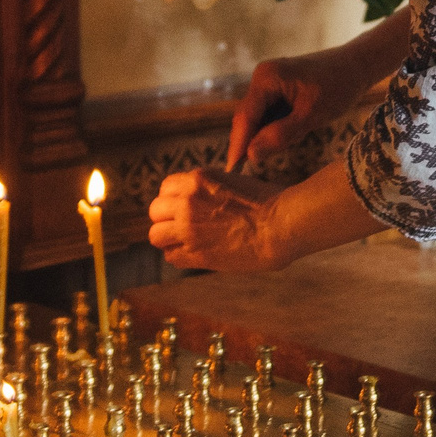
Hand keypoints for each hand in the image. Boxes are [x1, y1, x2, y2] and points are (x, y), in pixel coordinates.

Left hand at [147, 168, 287, 271]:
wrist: (280, 225)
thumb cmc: (266, 201)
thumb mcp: (232, 181)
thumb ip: (208, 188)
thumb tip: (197, 198)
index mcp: (197, 180)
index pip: (165, 188)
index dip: (173, 199)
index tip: (183, 206)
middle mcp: (187, 202)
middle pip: (155, 211)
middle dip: (166, 218)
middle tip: (182, 225)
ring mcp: (189, 229)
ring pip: (156, 236)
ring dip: (168, 239)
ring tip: (185, 241)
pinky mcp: (196, 254)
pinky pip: (171, 257)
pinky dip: (180, 256)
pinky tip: (196, 253)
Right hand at [226, 47, 367, 169]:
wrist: (357, 65)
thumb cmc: (338, 87)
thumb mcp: (311, 116)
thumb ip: (280, 135)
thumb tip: (251, 154)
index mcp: (266, 78)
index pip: (245, 118)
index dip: (238, 146)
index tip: (232, 171)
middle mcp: (262, 77)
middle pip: (248, 119)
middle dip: (255, 141)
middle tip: (260, 165)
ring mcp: (268, 82)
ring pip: (260, 119)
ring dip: (270, 135)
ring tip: (296, 137)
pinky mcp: (277, 89)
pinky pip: (270, 114)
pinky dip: (278, 128)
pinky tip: (298, 130)